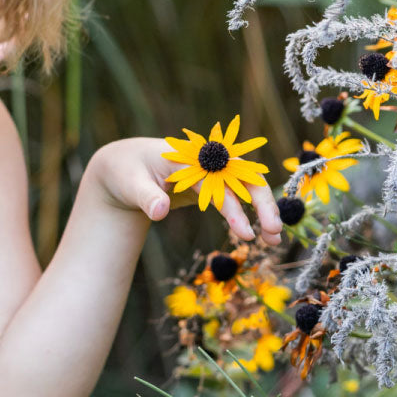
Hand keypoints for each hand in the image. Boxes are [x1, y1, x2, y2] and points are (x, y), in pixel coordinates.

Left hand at [87, 136, 282, 246]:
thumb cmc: (124, 173)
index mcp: (185, 157)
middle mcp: (202, 160)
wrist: (121, 167)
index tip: (245, 233)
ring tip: (274, 239)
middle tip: (275, 233)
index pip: (218, 181)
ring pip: (244, 187)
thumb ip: (146, 197)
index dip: (233, 207)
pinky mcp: (208, 184)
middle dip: (262, 203)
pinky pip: (234, 196)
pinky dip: (247, 213)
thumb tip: (160, 212)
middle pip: (242, 177)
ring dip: (262, 209)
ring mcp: (207, 171)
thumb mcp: (129, 184)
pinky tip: (258, 234)